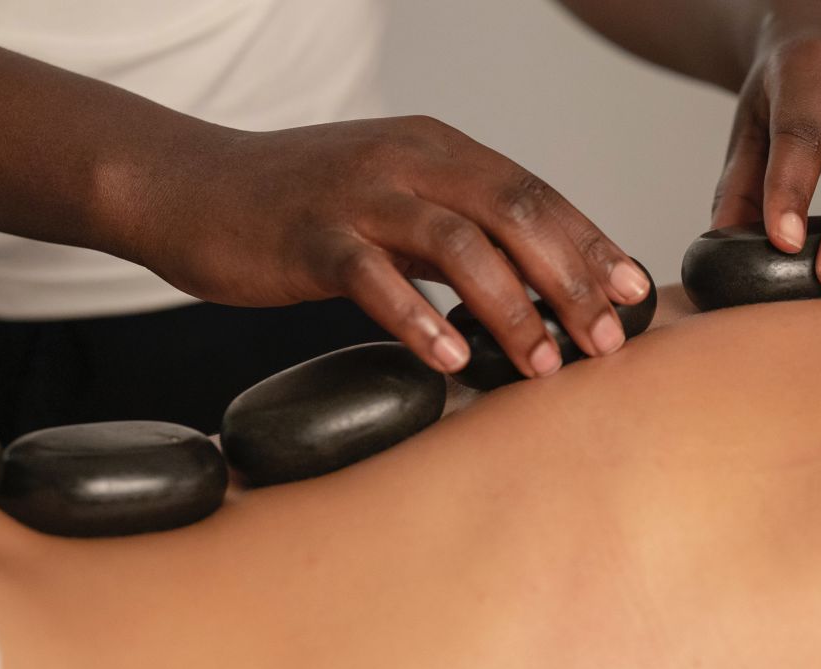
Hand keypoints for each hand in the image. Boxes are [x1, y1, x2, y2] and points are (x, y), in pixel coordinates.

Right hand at [119, 117, 650, 376]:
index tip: (635, 295)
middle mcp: (409, 160)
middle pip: (516, 213)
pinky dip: (418, 318)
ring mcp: (358, 194)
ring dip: (511, 309)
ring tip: (543, 365)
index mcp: (440, 150)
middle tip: (605, 343)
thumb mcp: (396, 207)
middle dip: (571, 281)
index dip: (591, 245)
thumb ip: (462, 235)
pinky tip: (450, 360)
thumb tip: (540, 290)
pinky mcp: (308, 235)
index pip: (538, 194)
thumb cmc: (302, 209)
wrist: (185, 186)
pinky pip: (373, 276)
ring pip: (458, 244)